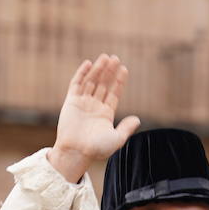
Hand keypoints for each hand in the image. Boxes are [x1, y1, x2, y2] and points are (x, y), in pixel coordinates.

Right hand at [47, 54, 141, 183]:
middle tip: (116, 58)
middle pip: (103, 84)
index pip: (113, 93)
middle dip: (109, 72)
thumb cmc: (97, 149)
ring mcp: (83, 103)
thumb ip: (126, 128)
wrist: (77, 152)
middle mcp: (94, 106)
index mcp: (106, 114)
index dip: (119, 81)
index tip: (124, 69)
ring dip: (98, 69)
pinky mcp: (71, 101)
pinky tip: (89, 63)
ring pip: (91, 81)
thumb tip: (137, 119)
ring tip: (105, 57)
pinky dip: (82, 73)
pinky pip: (76, 84)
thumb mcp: (117, 139)